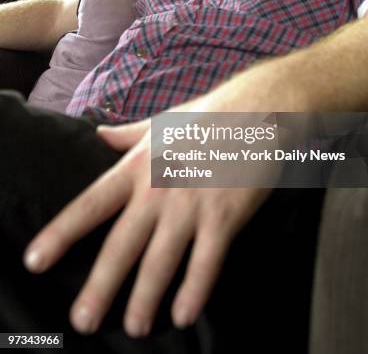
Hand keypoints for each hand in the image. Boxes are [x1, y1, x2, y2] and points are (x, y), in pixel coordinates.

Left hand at [22, 96, 271, 336]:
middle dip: (100, 285)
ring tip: (134, 328)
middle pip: (122, 244)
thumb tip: (97, 132)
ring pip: (161, 261)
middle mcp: (158, 189)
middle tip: (82, 320)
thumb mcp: (161, 123)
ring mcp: (192, 204)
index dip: (62, 233)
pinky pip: (206, 262)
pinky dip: (194, 291)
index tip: (36, 260)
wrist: (257, 112)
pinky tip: (183, 315)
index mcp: (139, 166)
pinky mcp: (225, 216)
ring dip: (145, 299)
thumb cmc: (207, 117)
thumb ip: (127, 134)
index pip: (92, 203)